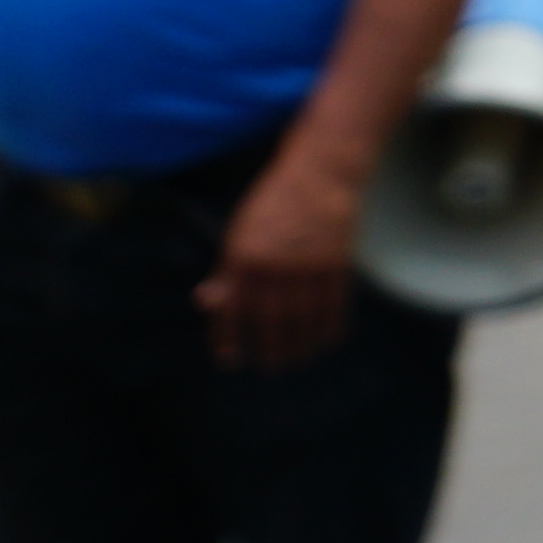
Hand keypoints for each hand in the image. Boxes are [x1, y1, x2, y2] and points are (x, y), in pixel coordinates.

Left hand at [198, 154, 367, 371]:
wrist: (321, 173)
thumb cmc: (273, 201)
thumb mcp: (239, 231)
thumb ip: (226, 269)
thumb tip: (206, 301)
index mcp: (243, 256)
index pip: (232, 309)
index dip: (228, 338)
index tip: (230, 360)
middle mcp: (274, 265)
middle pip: (270, 321)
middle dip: (270, 350)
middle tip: (270, 369)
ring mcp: (307, 265)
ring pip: (303, 318)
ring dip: (300, 345)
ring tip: (297, 360)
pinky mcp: (336, 262)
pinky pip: (333, 305)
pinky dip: (330, 326)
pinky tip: (326, 340)